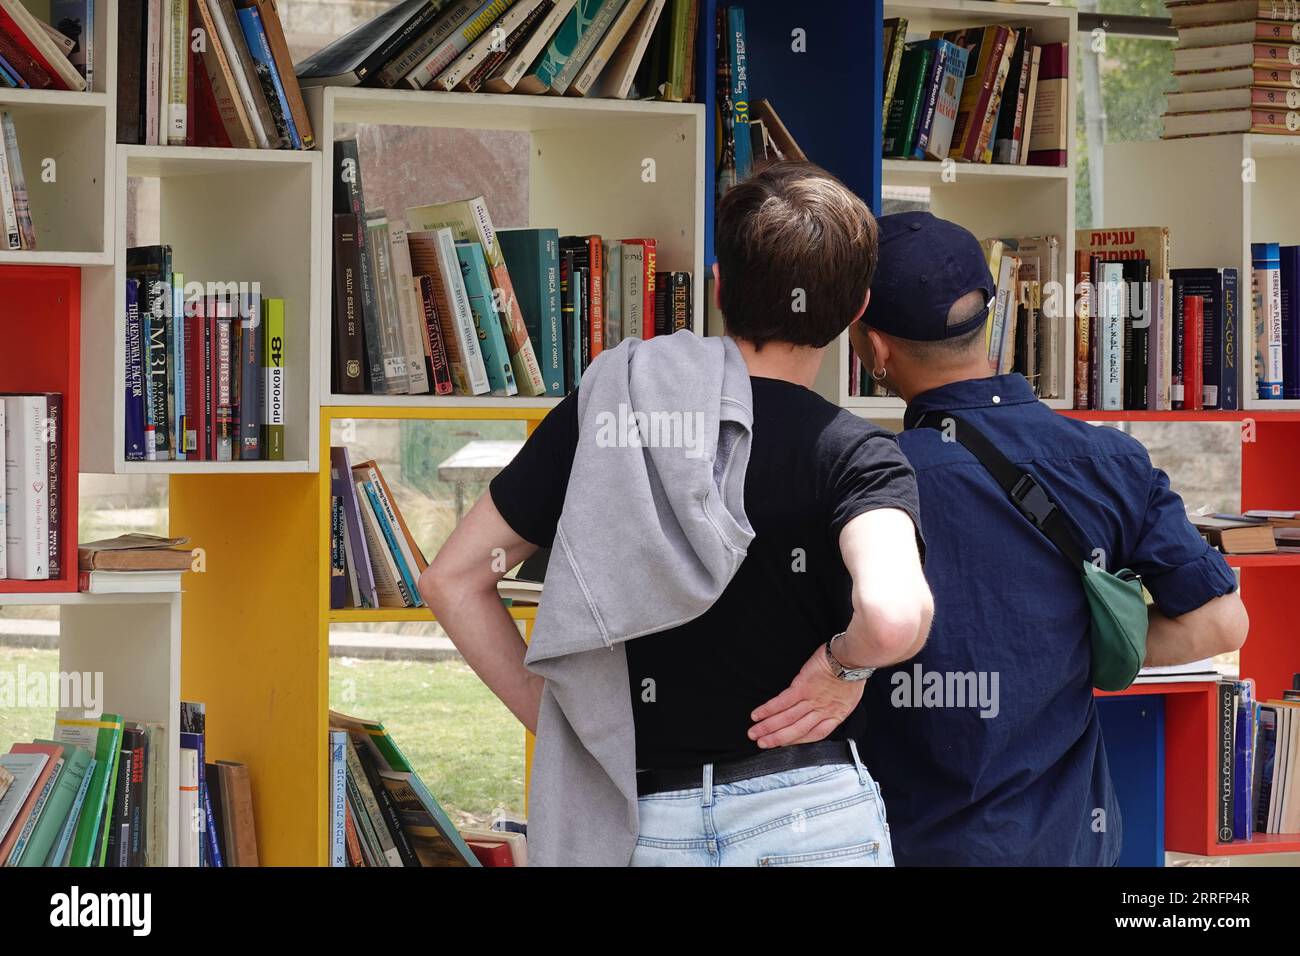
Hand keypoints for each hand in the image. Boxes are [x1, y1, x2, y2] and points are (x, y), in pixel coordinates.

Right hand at [747, 643, 864, 748]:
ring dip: (768, 727)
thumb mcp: (852, 694)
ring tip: (754, 732)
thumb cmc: (853, 671)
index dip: (798, 741)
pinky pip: (782, 702)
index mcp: (836, 714)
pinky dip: (769, 710)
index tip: (785, 743)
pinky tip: (757, 714)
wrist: (852, 658)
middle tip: (761, 743)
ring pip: (787, 718)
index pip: (815, 734)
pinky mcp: (802, 687)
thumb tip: (825, 705)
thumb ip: (837, 703)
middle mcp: (822, 711)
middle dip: (777, 738)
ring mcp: (811, 700)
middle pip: (796, 730)